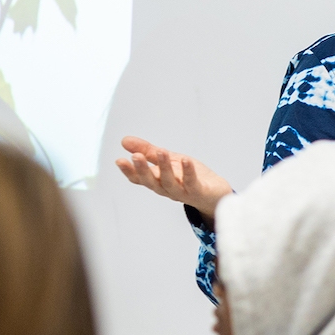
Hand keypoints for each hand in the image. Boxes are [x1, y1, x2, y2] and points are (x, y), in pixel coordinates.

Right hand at [115, 135, 233, 219]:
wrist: (215, 194)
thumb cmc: (189, 177)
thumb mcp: (168, 160)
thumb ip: (148, 151)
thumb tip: (124, 140)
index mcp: (157, 181)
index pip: (139, 178)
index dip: (129, 171)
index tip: (119, 160)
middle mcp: (166, 188)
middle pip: (151, 181)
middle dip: (142, 169)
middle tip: (135, 156)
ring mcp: (182, 192)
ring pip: (169, 182)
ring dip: (164, 167)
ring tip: (161, 152)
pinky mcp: (198, 191)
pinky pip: (191, 182)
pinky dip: (188, 172)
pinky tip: (186, 160)